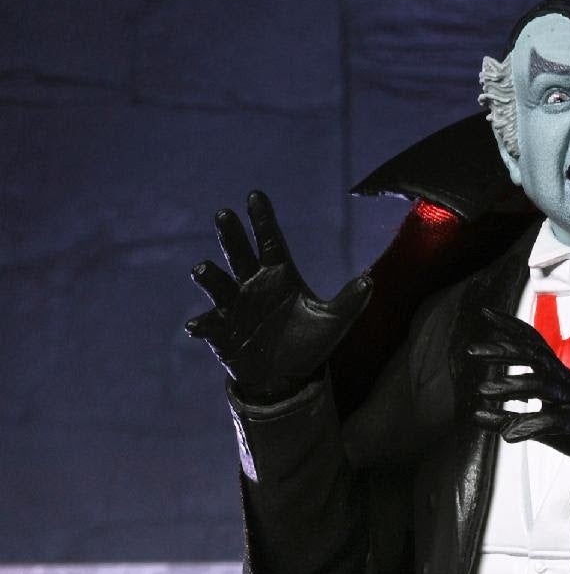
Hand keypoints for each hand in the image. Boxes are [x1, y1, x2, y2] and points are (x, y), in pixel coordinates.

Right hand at [185, 191, 370, 404]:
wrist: (287, 377)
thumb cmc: (307, 343)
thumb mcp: (333, 323)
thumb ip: (350, 301)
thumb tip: (369, 280)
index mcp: (279, 275)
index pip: (270, 240)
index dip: (263, 219)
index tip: (255, 195)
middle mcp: (253, 284)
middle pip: (239, 253)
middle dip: (231, 235)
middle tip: (224, 215)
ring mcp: (234, 306)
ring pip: (218, 284)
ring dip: (209, 275)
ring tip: (202, 269)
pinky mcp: (222, 331)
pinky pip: (208, 324)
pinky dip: (201, 324)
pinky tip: (195, 326)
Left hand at [466, 307, 569, 483]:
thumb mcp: (539, 424)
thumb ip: (509, 418)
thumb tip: (477, 415)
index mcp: (558, 376)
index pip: (534, 343)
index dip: (511, 326)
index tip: (487, 314)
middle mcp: (566, 382)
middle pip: (535, 356)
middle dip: (504, 349)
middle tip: (474, 350)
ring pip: (543, 385)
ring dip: (512, 385)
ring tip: (485, 391)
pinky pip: (557, 419)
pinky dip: (531, 424)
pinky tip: (510, 434)